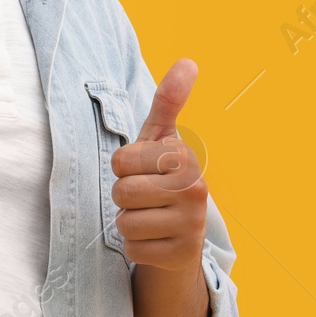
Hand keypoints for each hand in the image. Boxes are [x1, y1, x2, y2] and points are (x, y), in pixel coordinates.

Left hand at [110, 58, 206, 272]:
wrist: (181, 231)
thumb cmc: (162, 176)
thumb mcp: (160, 139)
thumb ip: (168, 101)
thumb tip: (188, 61)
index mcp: (185, 156)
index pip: (119, 161)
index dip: (122, 168)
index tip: (143, 170)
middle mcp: (196, 188)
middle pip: (121, 192)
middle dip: (123, 196)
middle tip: (145, 196)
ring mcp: (192, 225)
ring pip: (125, 223)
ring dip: (129, 222)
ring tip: (151, 216)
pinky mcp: (182, 255)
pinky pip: (133, 250)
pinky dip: (136, 247)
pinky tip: (156, 239)